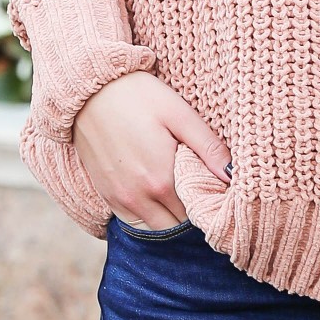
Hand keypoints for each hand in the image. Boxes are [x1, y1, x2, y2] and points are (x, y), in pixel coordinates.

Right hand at [73, 71, 230, 230]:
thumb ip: (208, 147)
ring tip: (181, 196)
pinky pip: (133, 223)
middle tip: (202, 193)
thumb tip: (232, 175)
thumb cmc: (137, 96)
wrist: (87, 90)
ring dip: (171, 220)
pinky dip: (150, 218)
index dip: (210, 203)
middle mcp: (140, 198)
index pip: (197, 213)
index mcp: (162, 181)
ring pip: (156, 229)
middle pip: (177, 226)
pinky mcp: (107, 195)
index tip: (216, 189)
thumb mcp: (179, 114)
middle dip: (193, 215)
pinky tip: (159, 199)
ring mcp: (120, 200)